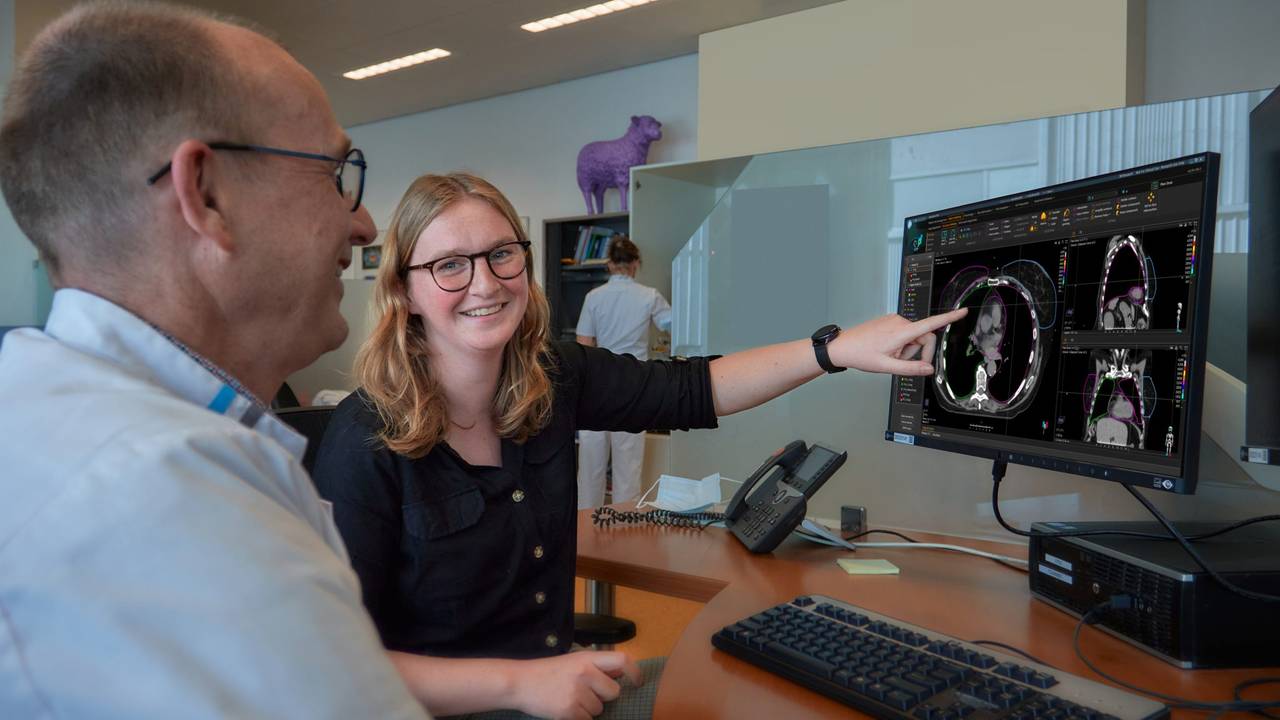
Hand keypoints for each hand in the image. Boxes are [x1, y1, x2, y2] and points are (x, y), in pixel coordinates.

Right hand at [510, 651, 642, 719]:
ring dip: (589, 708)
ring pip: (599, 709)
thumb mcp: (573, 661)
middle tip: (586, 693)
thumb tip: (622, 672)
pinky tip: (565, 708)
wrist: (521, 682)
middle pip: (613, 692)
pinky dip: (579, 718)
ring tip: (570, 698)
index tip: (637, 682)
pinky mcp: (569, 710)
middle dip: (603, 696)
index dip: (634, 672)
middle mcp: (584, 673)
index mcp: (587, 658)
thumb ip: (597, 666)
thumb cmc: (548, 672)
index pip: (622, 660)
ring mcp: (576, 692)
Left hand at [829, 308, 967, 375]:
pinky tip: (885, 349)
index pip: (931, 324)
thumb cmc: (861, 355)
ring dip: (907, 349)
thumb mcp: (887, 367)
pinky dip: (900, 344)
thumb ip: (911, 369)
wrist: (842, 346)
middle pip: (924, 337)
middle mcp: (900, 322)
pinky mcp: (890, 321)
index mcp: (901, 332)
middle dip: (917, 352)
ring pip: (913, 337)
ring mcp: (894, 320)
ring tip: (889, 355)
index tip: (962, 312)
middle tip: (900, 362)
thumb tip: (929, 369)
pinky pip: (904, 333)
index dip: (949, 318)